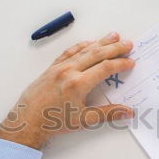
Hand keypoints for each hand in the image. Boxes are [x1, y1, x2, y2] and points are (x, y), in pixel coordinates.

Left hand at [0, 33, 134, 149]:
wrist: (27, 121)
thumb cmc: (53, 122)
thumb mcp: (84, 120)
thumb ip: (109, 114)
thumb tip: (129, 112)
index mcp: (79, 84)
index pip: (105, 68)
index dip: (120, 63)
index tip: (131, 62)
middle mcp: (69, 71)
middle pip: (97, 54)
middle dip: (114, 48)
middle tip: (128, 43)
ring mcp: (59, 68)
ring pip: (84, 50)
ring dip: (100, 42)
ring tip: (113, 36)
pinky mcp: (51, 68)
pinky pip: (69, 52)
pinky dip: (81, 46)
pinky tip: (88, 43)